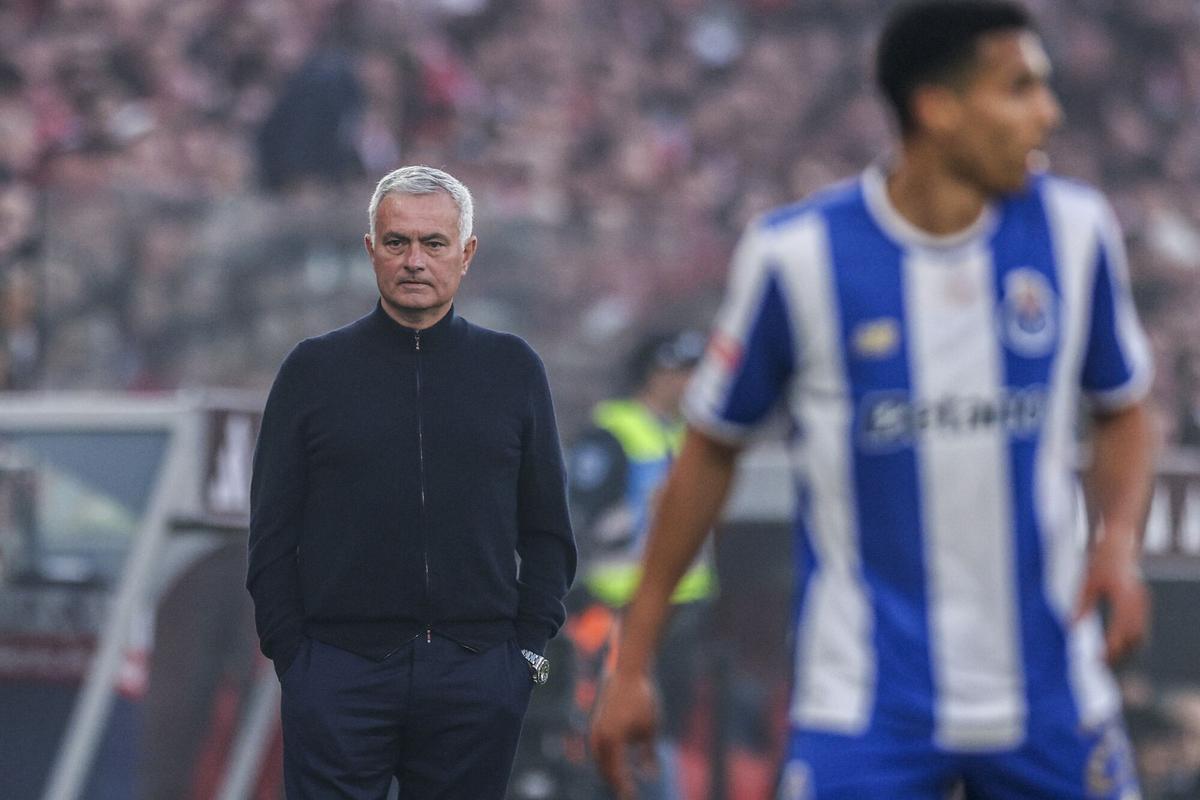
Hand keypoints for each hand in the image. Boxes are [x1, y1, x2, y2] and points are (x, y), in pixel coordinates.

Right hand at [589, 668, 659, 799]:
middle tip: (627, 794)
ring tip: (623, 782)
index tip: (631, 797)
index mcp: (612, 741)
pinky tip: (618, 763)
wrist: (627, 672)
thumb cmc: (642, 700)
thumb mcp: (650, 729)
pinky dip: (606, 759)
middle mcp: (598, 738)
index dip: (624, 787)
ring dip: (609, 772)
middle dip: (615, 783)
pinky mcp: (595, 724)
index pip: (617, 773)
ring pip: (599, 760)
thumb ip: (648, 755)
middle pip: (604, 770)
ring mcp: (594, 730)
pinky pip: (598, 749)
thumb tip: (650, 774)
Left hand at [1074, 528, 1148, 664]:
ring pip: (1140, 635)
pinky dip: (1129, 639)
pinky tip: (1114, 645)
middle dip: (1119, 653)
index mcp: (1124, 597)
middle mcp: (1138, 602)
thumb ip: (1081, 607)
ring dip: (1125, 648)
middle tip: (1098, 663)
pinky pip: (1140, 627)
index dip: (1110, 648)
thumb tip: (1070, 629)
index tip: (1098, 659)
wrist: (1120, 543)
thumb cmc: (1101, 561)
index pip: (1120, 631)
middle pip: (1134, 638)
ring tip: (1104, 657)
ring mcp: (1143, 603)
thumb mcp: (1086, 583)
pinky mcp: (1142, 603)